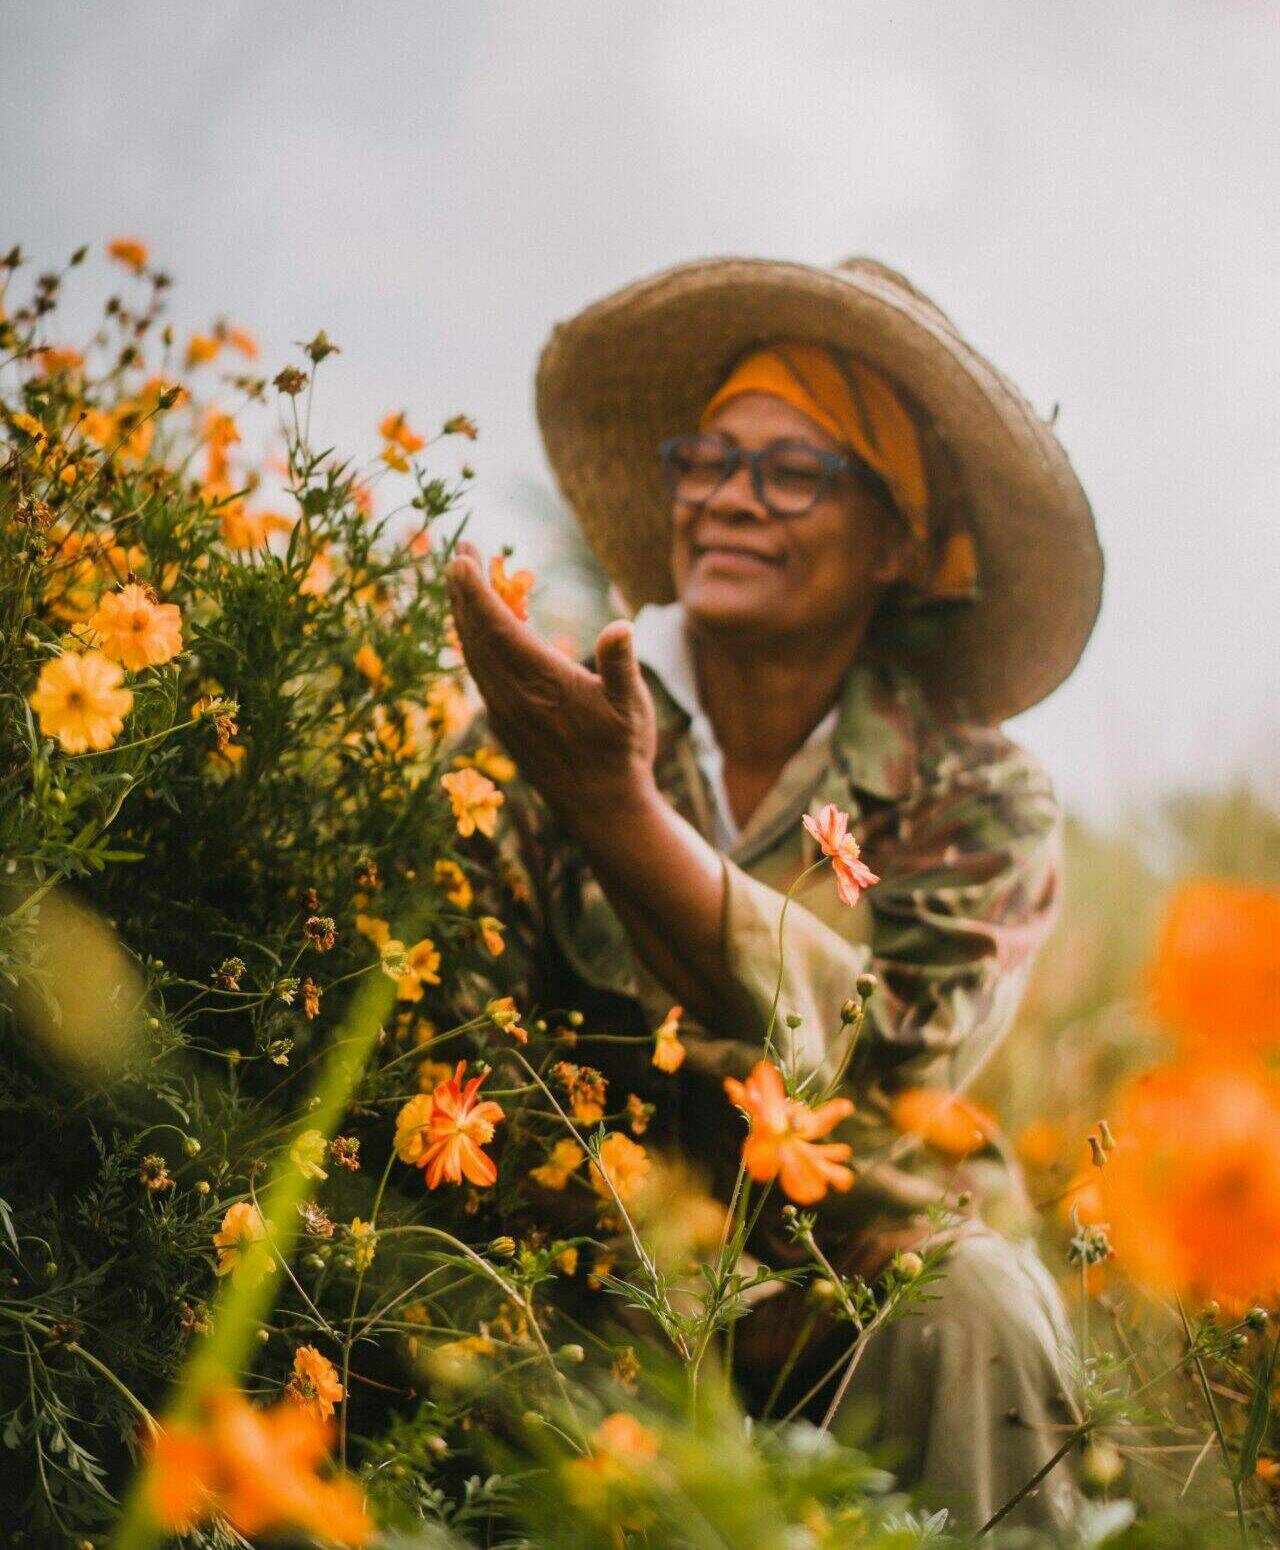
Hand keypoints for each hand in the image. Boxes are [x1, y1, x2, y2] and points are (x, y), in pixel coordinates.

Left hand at [444, 543, 657, 829]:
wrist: (600, 807)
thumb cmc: (621, 751)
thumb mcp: (632, 706)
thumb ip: (620, 664)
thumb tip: (621, 626)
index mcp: (541, 683)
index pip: (498, 627)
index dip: (477, 592)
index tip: (463, 559)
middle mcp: (512, 695)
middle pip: (476, 634)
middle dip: (464, 592)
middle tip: (459, 553)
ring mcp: (503, 710)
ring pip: (473, 653)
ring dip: (465, 615)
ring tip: (464, 582)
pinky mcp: (503, 722)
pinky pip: (480, 672)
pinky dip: (474, 642)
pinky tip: (481, 628)